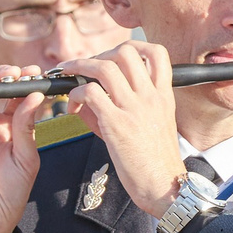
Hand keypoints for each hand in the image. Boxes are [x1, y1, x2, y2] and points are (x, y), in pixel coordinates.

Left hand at [58, 42, 186, 219]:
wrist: (164, 186)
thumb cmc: (154, 161)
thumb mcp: (149, 126)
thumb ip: (122, 106)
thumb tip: (88, 95)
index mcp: (163, 95)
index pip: (157, 53)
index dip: (133, 46)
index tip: (114, 56)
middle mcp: (151, 96)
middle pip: (126, 51)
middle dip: (100, 54)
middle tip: (85, 67)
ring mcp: (134, 108)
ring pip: (104, 67)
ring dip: (80, 66)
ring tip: (68, 76)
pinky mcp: (117, 124)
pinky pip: (90, 93)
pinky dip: (76, 94)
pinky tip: (73, 106)